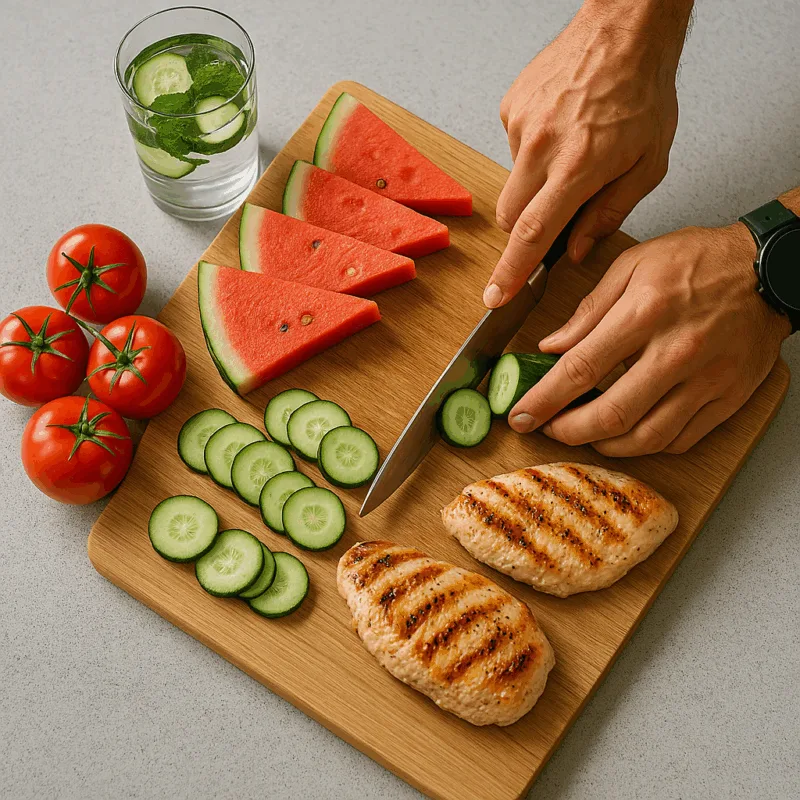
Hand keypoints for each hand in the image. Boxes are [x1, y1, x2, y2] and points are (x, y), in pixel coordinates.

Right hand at [485, 0, 691, 308]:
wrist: (625, 28)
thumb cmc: (643, 92)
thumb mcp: (647, 164)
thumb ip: (609, 214)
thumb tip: (576, 250)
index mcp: (579, 165)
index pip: (534, 233)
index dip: (512, 271)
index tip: (496, 296)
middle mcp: (543, 146)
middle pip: (511, 216)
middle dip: (526, 227)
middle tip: (557, 206)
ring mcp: (522, 124)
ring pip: (513, 182)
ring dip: (536, 181)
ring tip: (571, 148)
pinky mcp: (511, 107)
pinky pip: (514, 147)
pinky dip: (534, 150)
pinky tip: (561, 128)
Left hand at [508, 223, 789, 455]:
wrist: (770, 270)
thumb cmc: (700, 261)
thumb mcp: (634, 265)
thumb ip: (588, 311)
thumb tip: (551, 347)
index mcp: (646, 312)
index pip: (581, 368)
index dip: (545, 399)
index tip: (521, 414)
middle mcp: (678, 351)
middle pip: (612, 414)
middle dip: (567, 432)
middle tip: (546, 430)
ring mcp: (708, 380)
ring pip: (646, 437)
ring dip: (604, 445)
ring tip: (582, 434)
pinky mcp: (729, 398)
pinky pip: (681, 439)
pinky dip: (646, 445)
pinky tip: (627, 434)